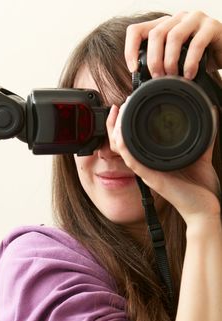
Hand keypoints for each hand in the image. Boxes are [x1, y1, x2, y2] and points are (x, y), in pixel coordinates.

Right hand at [107, 104, 220, 226]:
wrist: (205, 209)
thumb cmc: (201, 186)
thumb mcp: (201, 154)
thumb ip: (203, 135)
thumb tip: (209, 112)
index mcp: (154, 161)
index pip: (133, 141)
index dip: (125, 124)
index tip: (126, 106)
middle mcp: (147, 166)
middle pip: (122, 142)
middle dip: (115, 123)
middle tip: (117, 107)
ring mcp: (147, 172)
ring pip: (122, 149)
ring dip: (115, 131)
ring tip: (116, 114)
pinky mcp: (151, 179)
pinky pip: (131, 161)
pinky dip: (124, 147)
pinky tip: (121, 135)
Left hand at [124, 11, 221, 78]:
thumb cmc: (198, 57)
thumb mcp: (175, 59)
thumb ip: (160, 63)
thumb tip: (141, 83)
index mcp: (163, 25)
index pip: (136, 31)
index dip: (130, 49)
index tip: (134, 69)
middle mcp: (177, 19)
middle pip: (155, 34)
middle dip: (153, 59)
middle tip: (157, 77)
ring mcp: (194, 19)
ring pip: (174, 36)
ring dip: (170, 60)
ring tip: (172, 77)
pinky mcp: (211, 26)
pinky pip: (197, 44)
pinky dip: (190, 62)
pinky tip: (189, 75)